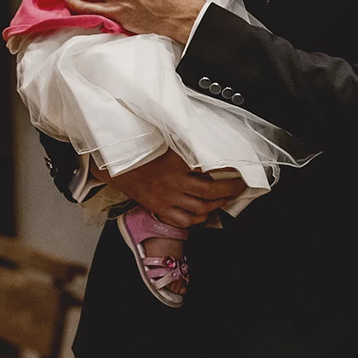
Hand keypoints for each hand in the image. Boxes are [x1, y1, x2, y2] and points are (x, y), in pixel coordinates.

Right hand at [109, 150, 242, 227]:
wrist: (117, 166)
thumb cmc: (141, 151)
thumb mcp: (165, 140)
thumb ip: (186, 142)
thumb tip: (208, 138)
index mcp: (176, 161)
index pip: (209, 166)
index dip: (228, 169)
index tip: (238, 167)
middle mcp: (173, 181)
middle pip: (210, 191)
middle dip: (230, 189)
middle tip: (240, 186)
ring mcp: (167, 198)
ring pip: (200, 207)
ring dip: (218, 204)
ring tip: (226, 199)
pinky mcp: (160, 209)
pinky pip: (184, 220)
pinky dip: (198, 219)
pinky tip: (205, 213)